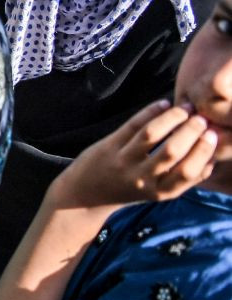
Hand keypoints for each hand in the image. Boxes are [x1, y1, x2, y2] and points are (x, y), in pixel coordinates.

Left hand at [53, 100, 217, 209]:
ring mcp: (123, 162)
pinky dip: (150, 112)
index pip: (189, 172)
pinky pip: (132, 125)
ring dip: (172, 118)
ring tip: (185, 108)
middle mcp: (141, 178)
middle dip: (191, 131)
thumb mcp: (160, 190)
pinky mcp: (108, 147)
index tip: (213, 134)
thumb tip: (213, 153)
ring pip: (151, 134)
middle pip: (172, 151)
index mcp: (160, 191)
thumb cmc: (131, 189)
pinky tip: (164, 104)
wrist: (86, 194)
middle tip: (202, 118)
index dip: (204, 151)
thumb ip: (184, 176)